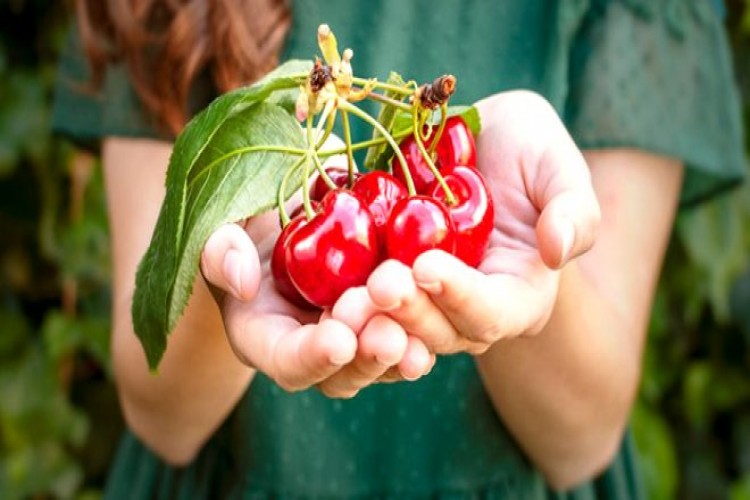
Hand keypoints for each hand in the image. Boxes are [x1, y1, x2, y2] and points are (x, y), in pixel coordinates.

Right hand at [198, 138, 434, 397]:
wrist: (299, 191)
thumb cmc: (252, 205)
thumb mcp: (225, 217)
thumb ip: (220, 249)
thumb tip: (243, 282)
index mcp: (264, 330)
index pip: (284, 361)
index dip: (311, 357)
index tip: (338, 338)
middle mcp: (313, 343)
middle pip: (342, 375)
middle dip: (367, 356)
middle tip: (388, 331)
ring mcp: (356, 331)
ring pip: (384, 363)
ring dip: (404, 350)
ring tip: (420, 332)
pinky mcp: (391, 313)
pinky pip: (416, 331)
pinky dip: (431, 323)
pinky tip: (445, 304)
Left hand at [346, 90, 600, 354]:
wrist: (475, 139)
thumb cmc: (526, 149)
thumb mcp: (557, 164)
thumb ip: (575, 208)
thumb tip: (559, 251)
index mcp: (519, 293)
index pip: (494, 313)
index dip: (463, 297)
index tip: (428, 266)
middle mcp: (470, 309)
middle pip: (442, 332)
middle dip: (411, 312)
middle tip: (379, 284)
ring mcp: (425, 301)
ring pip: (399, 327)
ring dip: (374, 318)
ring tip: (347, 297)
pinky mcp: (387, 281)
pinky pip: (366, 303)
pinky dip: (346, 301)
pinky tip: (324, 288)